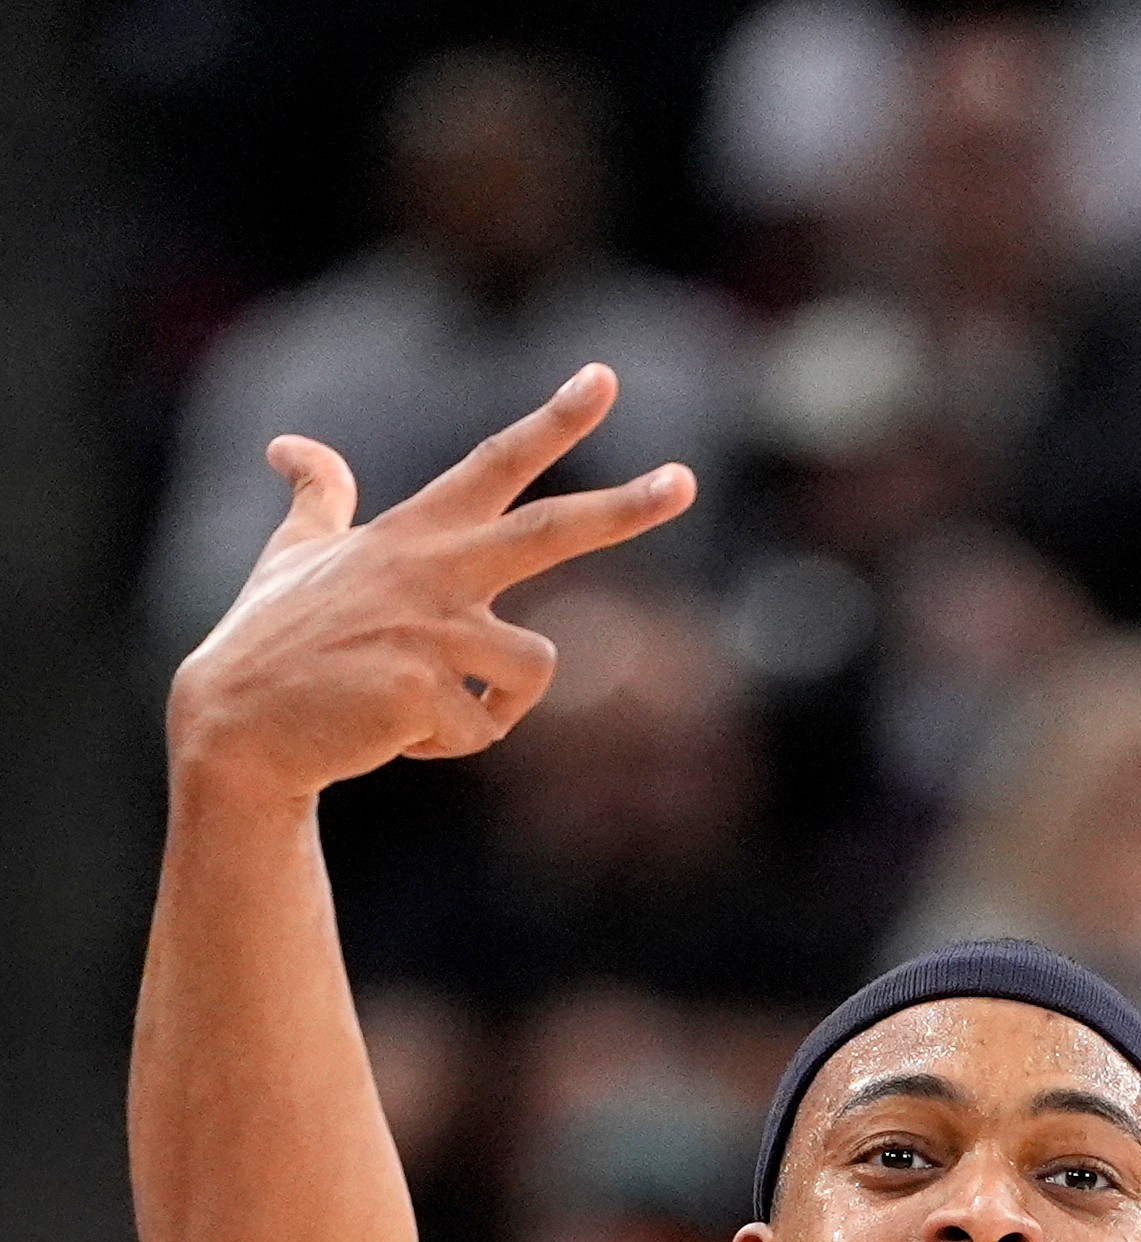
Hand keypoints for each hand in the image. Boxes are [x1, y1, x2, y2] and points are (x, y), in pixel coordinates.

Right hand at [166, 364, 692, 801]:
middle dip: (625, 506)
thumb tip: (289, 445)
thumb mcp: (293, 556)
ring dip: (495, 705)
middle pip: (551, 531)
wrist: (238, 725)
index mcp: (413, 535)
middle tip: (685, 480)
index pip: (494, 464)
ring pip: (535, 667)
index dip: (552, 421)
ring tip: (425, 708)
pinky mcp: (427, 691)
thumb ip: (315, 498)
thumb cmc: (270, 641)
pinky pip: (483, 732)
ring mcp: (432, 630)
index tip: (601, 378)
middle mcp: (433, 570)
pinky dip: (446, 746)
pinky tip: (393, 735)